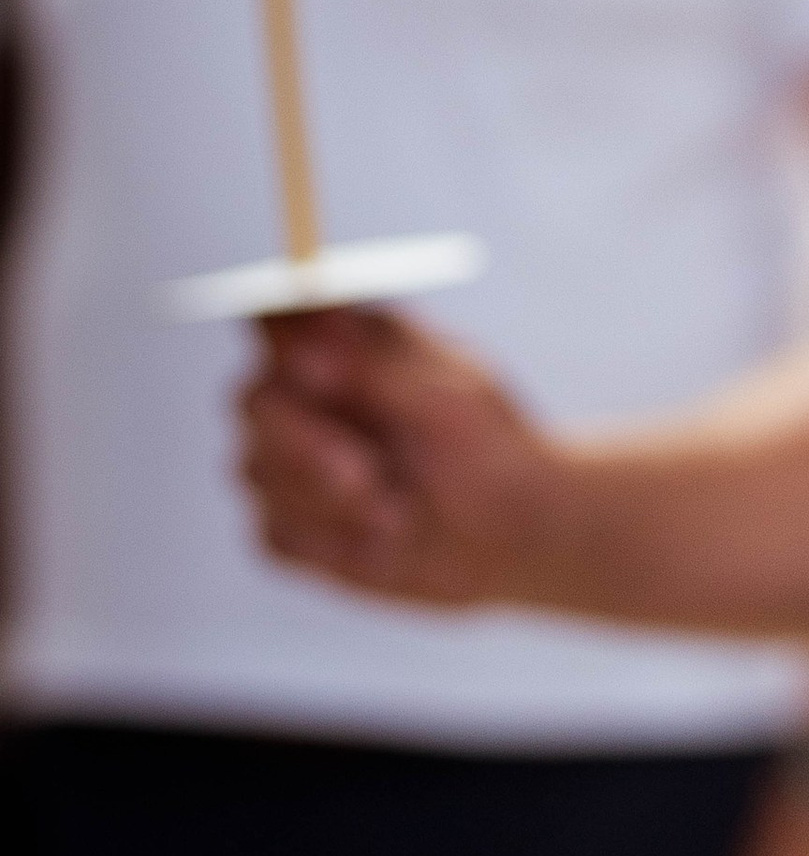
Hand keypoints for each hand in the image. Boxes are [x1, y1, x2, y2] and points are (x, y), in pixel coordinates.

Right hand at [237, 306, 571, 607]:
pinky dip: (328, 541)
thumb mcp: (450, 395)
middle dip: (303, 442)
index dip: (275, 332)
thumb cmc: (486, 446)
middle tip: (365, 474)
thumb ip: (378, 364)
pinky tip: (376, 535)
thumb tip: (305, 350)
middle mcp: (302, 396)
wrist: (508, 532)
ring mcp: (286, 461)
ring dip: (330, 499)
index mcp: (341, 342)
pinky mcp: (287, 523)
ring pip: (257, 471)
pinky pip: (273, 533)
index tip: (311, 363)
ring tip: (400, 510)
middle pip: (254, 399)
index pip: (276, 314)